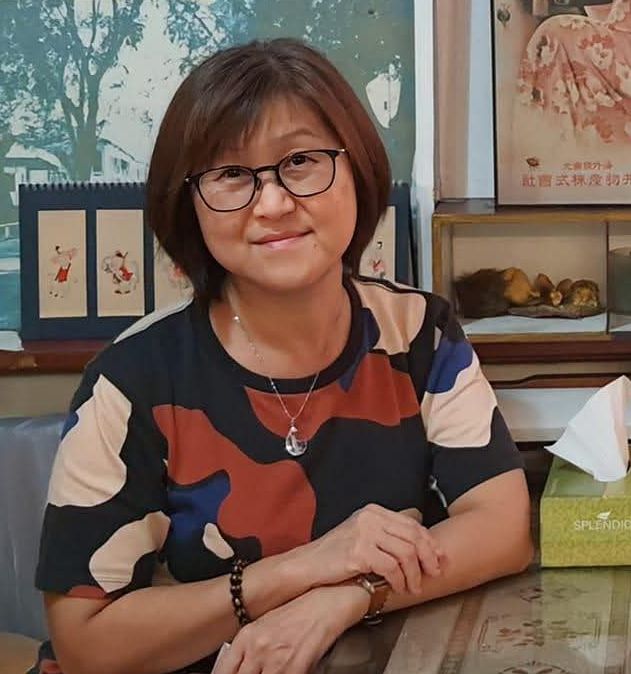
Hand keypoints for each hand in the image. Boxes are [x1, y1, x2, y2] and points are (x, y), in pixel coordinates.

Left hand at [213, 585, 365, 673]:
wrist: (326, 602)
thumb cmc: (300, 610)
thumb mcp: (267, 624)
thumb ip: (250, 647)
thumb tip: (241, 666)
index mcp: (246, 636)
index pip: (223, 670)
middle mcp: (256, 648)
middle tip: (257, 673)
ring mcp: (274, 660)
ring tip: (274, 671)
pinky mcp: (294, 669)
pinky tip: (287, 672)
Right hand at [295, 504, 442, 594]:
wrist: (307, 564)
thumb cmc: (335, 554)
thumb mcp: (362, 534)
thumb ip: (386, 534)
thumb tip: (419, 545)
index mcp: (373, 511)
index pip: (411, 524)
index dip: (429, 542)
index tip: (440, 558)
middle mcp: (370, 518)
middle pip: (413, 536)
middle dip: (428, 558)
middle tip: (434, 574)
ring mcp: (364, 533)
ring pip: (405, 553)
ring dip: (414, 574)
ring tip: (413, 587)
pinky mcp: (359, 552)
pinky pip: (391, 567)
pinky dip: (399, 581)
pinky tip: (397, 588)